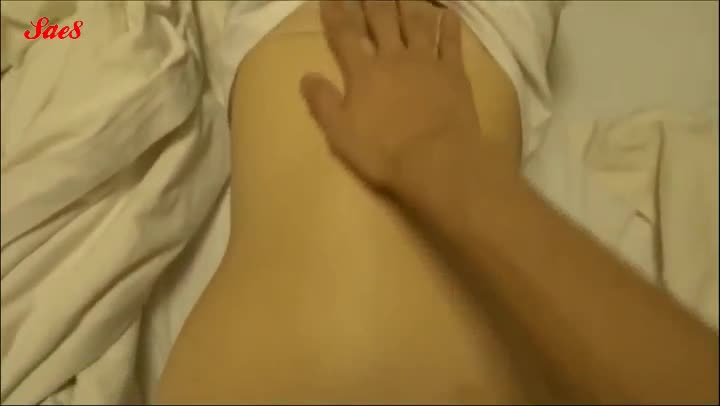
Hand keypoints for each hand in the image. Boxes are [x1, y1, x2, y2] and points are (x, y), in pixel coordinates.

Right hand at [301, 0, 520, 211]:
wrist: (436, 161)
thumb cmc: (383, 152)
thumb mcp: (340, 133)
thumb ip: (322, 102)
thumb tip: (306, 76)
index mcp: (363, 72)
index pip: (344, 34)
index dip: (336, 13)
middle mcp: (393, 58)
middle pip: (381, 19)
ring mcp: (426, 62)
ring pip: (416, 22)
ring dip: (408, 2)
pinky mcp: (454, 73)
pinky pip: (451, 42)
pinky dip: (449, 25)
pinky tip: (448, 11)